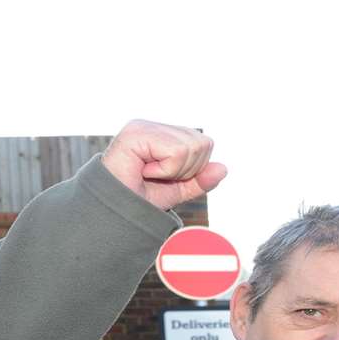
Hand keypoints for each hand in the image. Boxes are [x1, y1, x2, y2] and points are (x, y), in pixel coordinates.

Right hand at [100, 119, 227, 210]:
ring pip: (191, 147)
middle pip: (202, 144)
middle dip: (186, 170)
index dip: (193, 169)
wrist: (115, 214)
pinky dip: (165, 170)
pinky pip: (176, 152)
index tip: (165, 177)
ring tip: (149, 174)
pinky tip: (144, 170)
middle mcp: (154, 126)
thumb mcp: (177, 191)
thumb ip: (200, 180)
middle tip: (157, 177)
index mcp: (164, 134)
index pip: (204, 144)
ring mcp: (145, 126)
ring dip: (174, 171)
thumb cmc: (139, 200)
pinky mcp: (137, 132)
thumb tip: (223, 168)